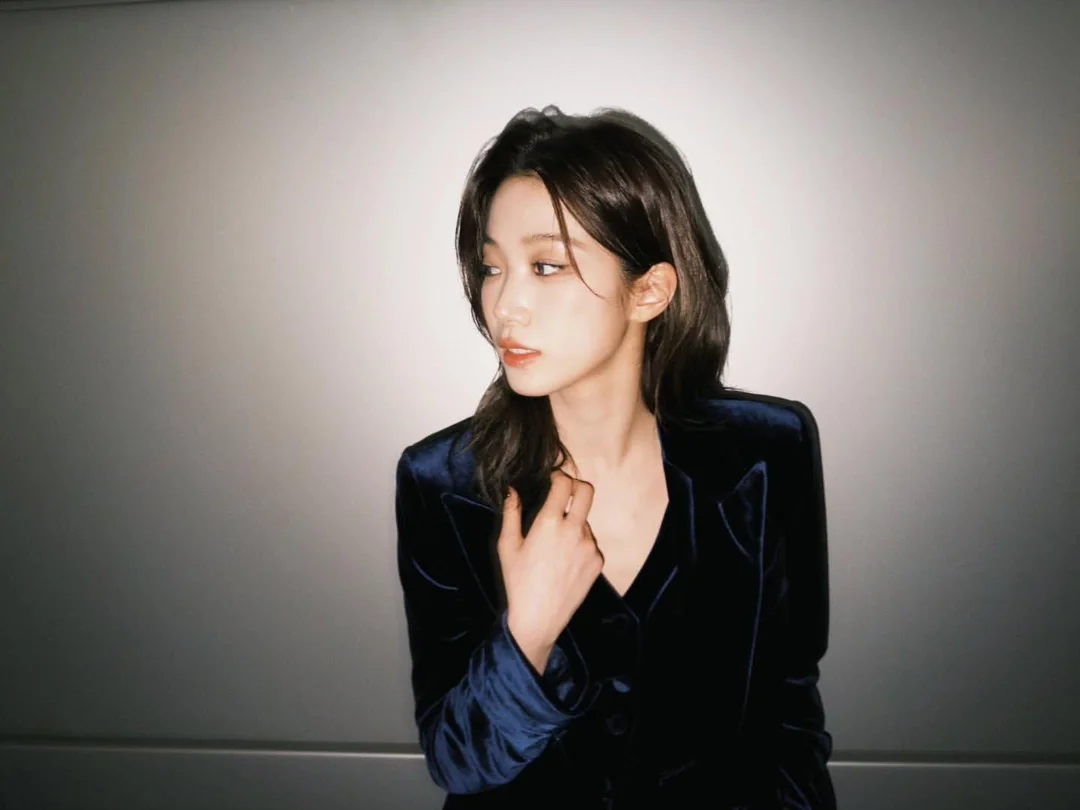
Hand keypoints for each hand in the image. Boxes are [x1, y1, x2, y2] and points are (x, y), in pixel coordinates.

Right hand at [498, 471, 603, 671]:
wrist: (539, 617)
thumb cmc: (518, 582)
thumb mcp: (507, 546)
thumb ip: (511, 513)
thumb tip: (512, 489)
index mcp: (549, 523)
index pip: (564, 484)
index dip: (559, 476)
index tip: (554, 480)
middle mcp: (574, 530)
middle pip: (587, 491)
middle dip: (577, 486)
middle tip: (565, 494)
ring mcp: (590, 546)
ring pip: (586, 521)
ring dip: (574, 523)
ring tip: (556, 545)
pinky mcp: (598, 561)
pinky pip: (591, 543)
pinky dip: (580, 544)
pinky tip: (566, 561)